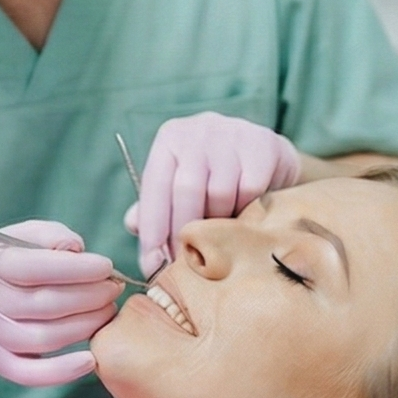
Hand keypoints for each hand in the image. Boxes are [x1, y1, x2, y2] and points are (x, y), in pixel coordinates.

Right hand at [0, 220, 120, 385]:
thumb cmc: (0, 262)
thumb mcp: (16, 236)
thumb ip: (49, 235)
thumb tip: (77, 249)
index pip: (35, 268)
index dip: (77, 269)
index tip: (106, 267)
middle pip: (45, 305)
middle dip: (90, 296)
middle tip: (114, 289)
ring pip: (44, 339)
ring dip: (85, 326)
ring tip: (107, 311)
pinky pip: (30, 374)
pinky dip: (62, 372)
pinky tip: (90, 360)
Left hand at [126, 113, 300, 275]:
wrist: (264, 153)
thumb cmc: (213, 175)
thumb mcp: (180, 184)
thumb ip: (154, 206)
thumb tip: (133, 224)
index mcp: (170, 139)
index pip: (154, 187)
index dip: (152, 232)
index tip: (153, 268)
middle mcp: (198, 130)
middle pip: (186, 190)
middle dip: (184, 233)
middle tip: (187, 264)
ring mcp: (233, 134)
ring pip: (220, 194)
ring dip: (218, 223)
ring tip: (219, 235)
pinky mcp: (263, 146)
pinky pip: (250, 191)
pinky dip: (245, 210)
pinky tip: (245, 215)